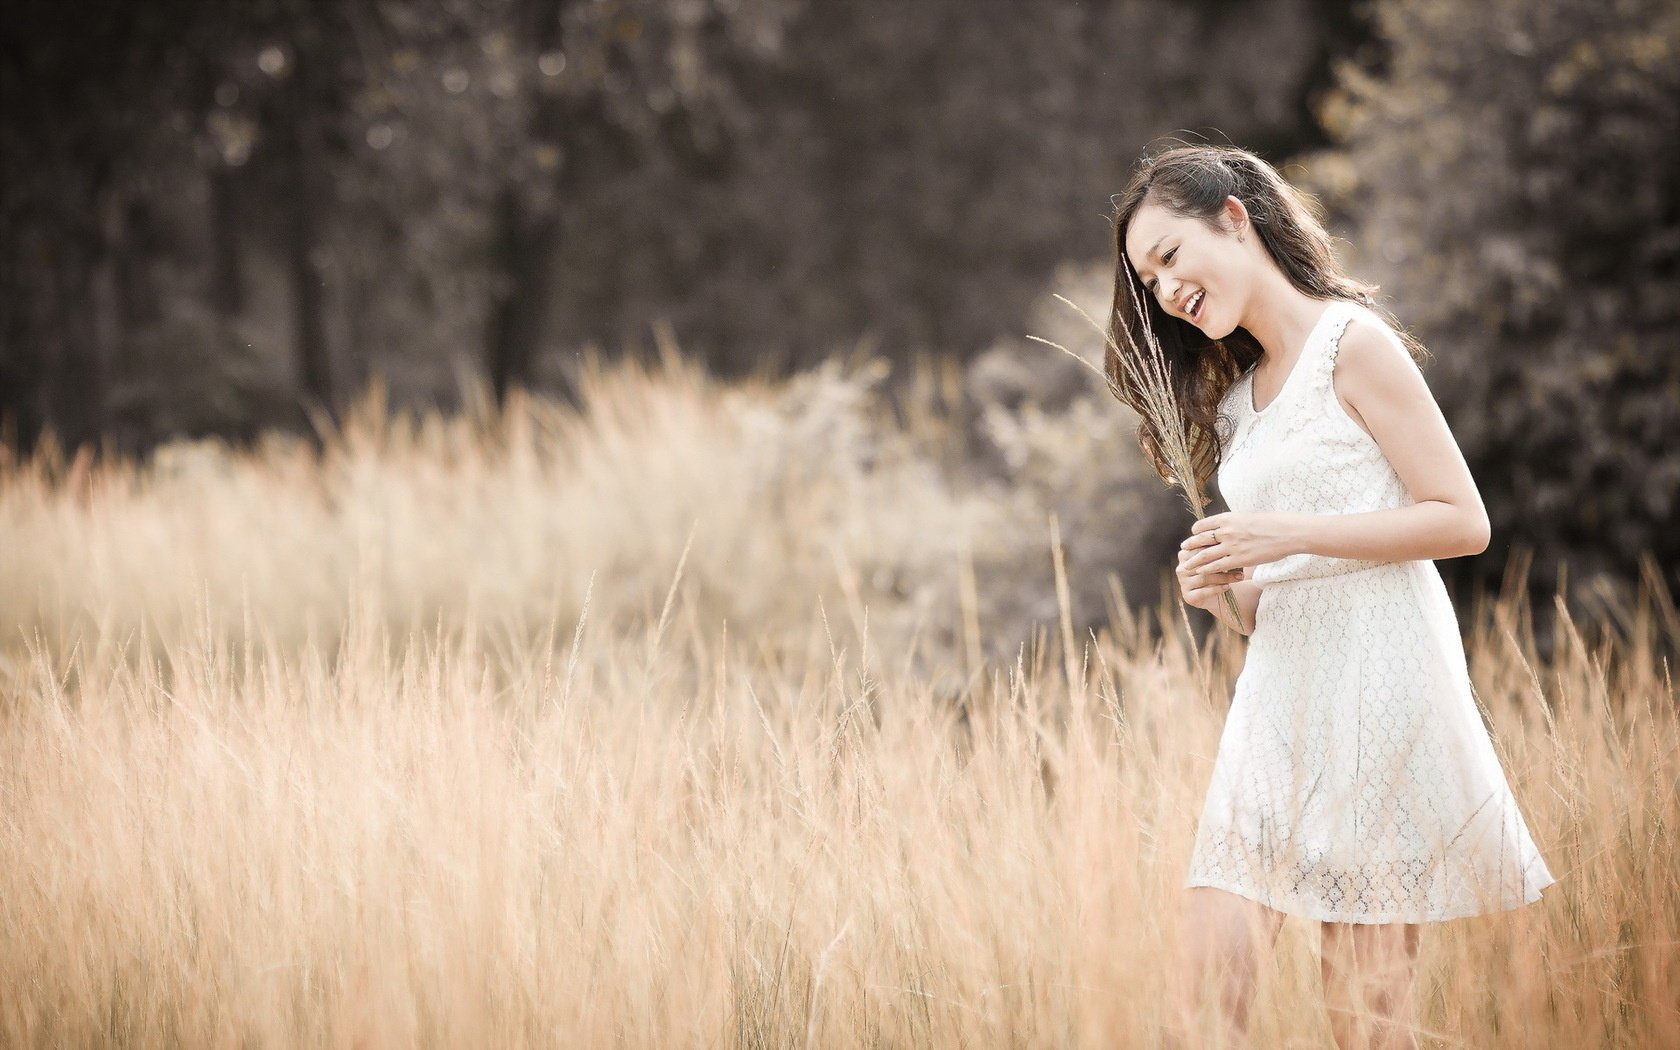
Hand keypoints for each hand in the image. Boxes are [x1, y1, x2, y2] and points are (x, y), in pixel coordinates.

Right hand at [1175, 545, 1243, 612]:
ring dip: (1224, 577)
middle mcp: (1181, 568)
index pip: (1200, 549)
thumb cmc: (1220, 569)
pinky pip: (1203, 592)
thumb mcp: (1218, 556)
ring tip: (1239, 576)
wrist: (1219, 593)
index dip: (1217, 549)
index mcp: (1185, 554)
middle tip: (1239, 562)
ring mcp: (1183, 583)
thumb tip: (1228, 534)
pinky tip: (1228, 586)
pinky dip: (1217, 589)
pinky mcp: (1188, 596)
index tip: (1233, 548)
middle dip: (1221, 563)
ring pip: (1204, 578)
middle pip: (1202, 564)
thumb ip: (1216, 546)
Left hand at [1181, 512, 1301, 575]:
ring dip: (1193, 561)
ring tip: (1186, 565)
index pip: (1203, 524)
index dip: (1196, 530)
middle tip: (1183, 550)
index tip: (1193, 534)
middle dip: (1190, 546)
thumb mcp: (1248, 517)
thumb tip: (1228, 525)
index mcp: (1228, 518)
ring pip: (1205, 555)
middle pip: (1201, 540)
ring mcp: (1232, 546)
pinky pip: (1217, 566)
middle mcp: (1227, 531)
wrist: (1288, 532)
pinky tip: (1201, 572)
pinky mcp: (1239, 560)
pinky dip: (1207, 569)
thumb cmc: (1272, 524)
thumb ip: (1235, 522)